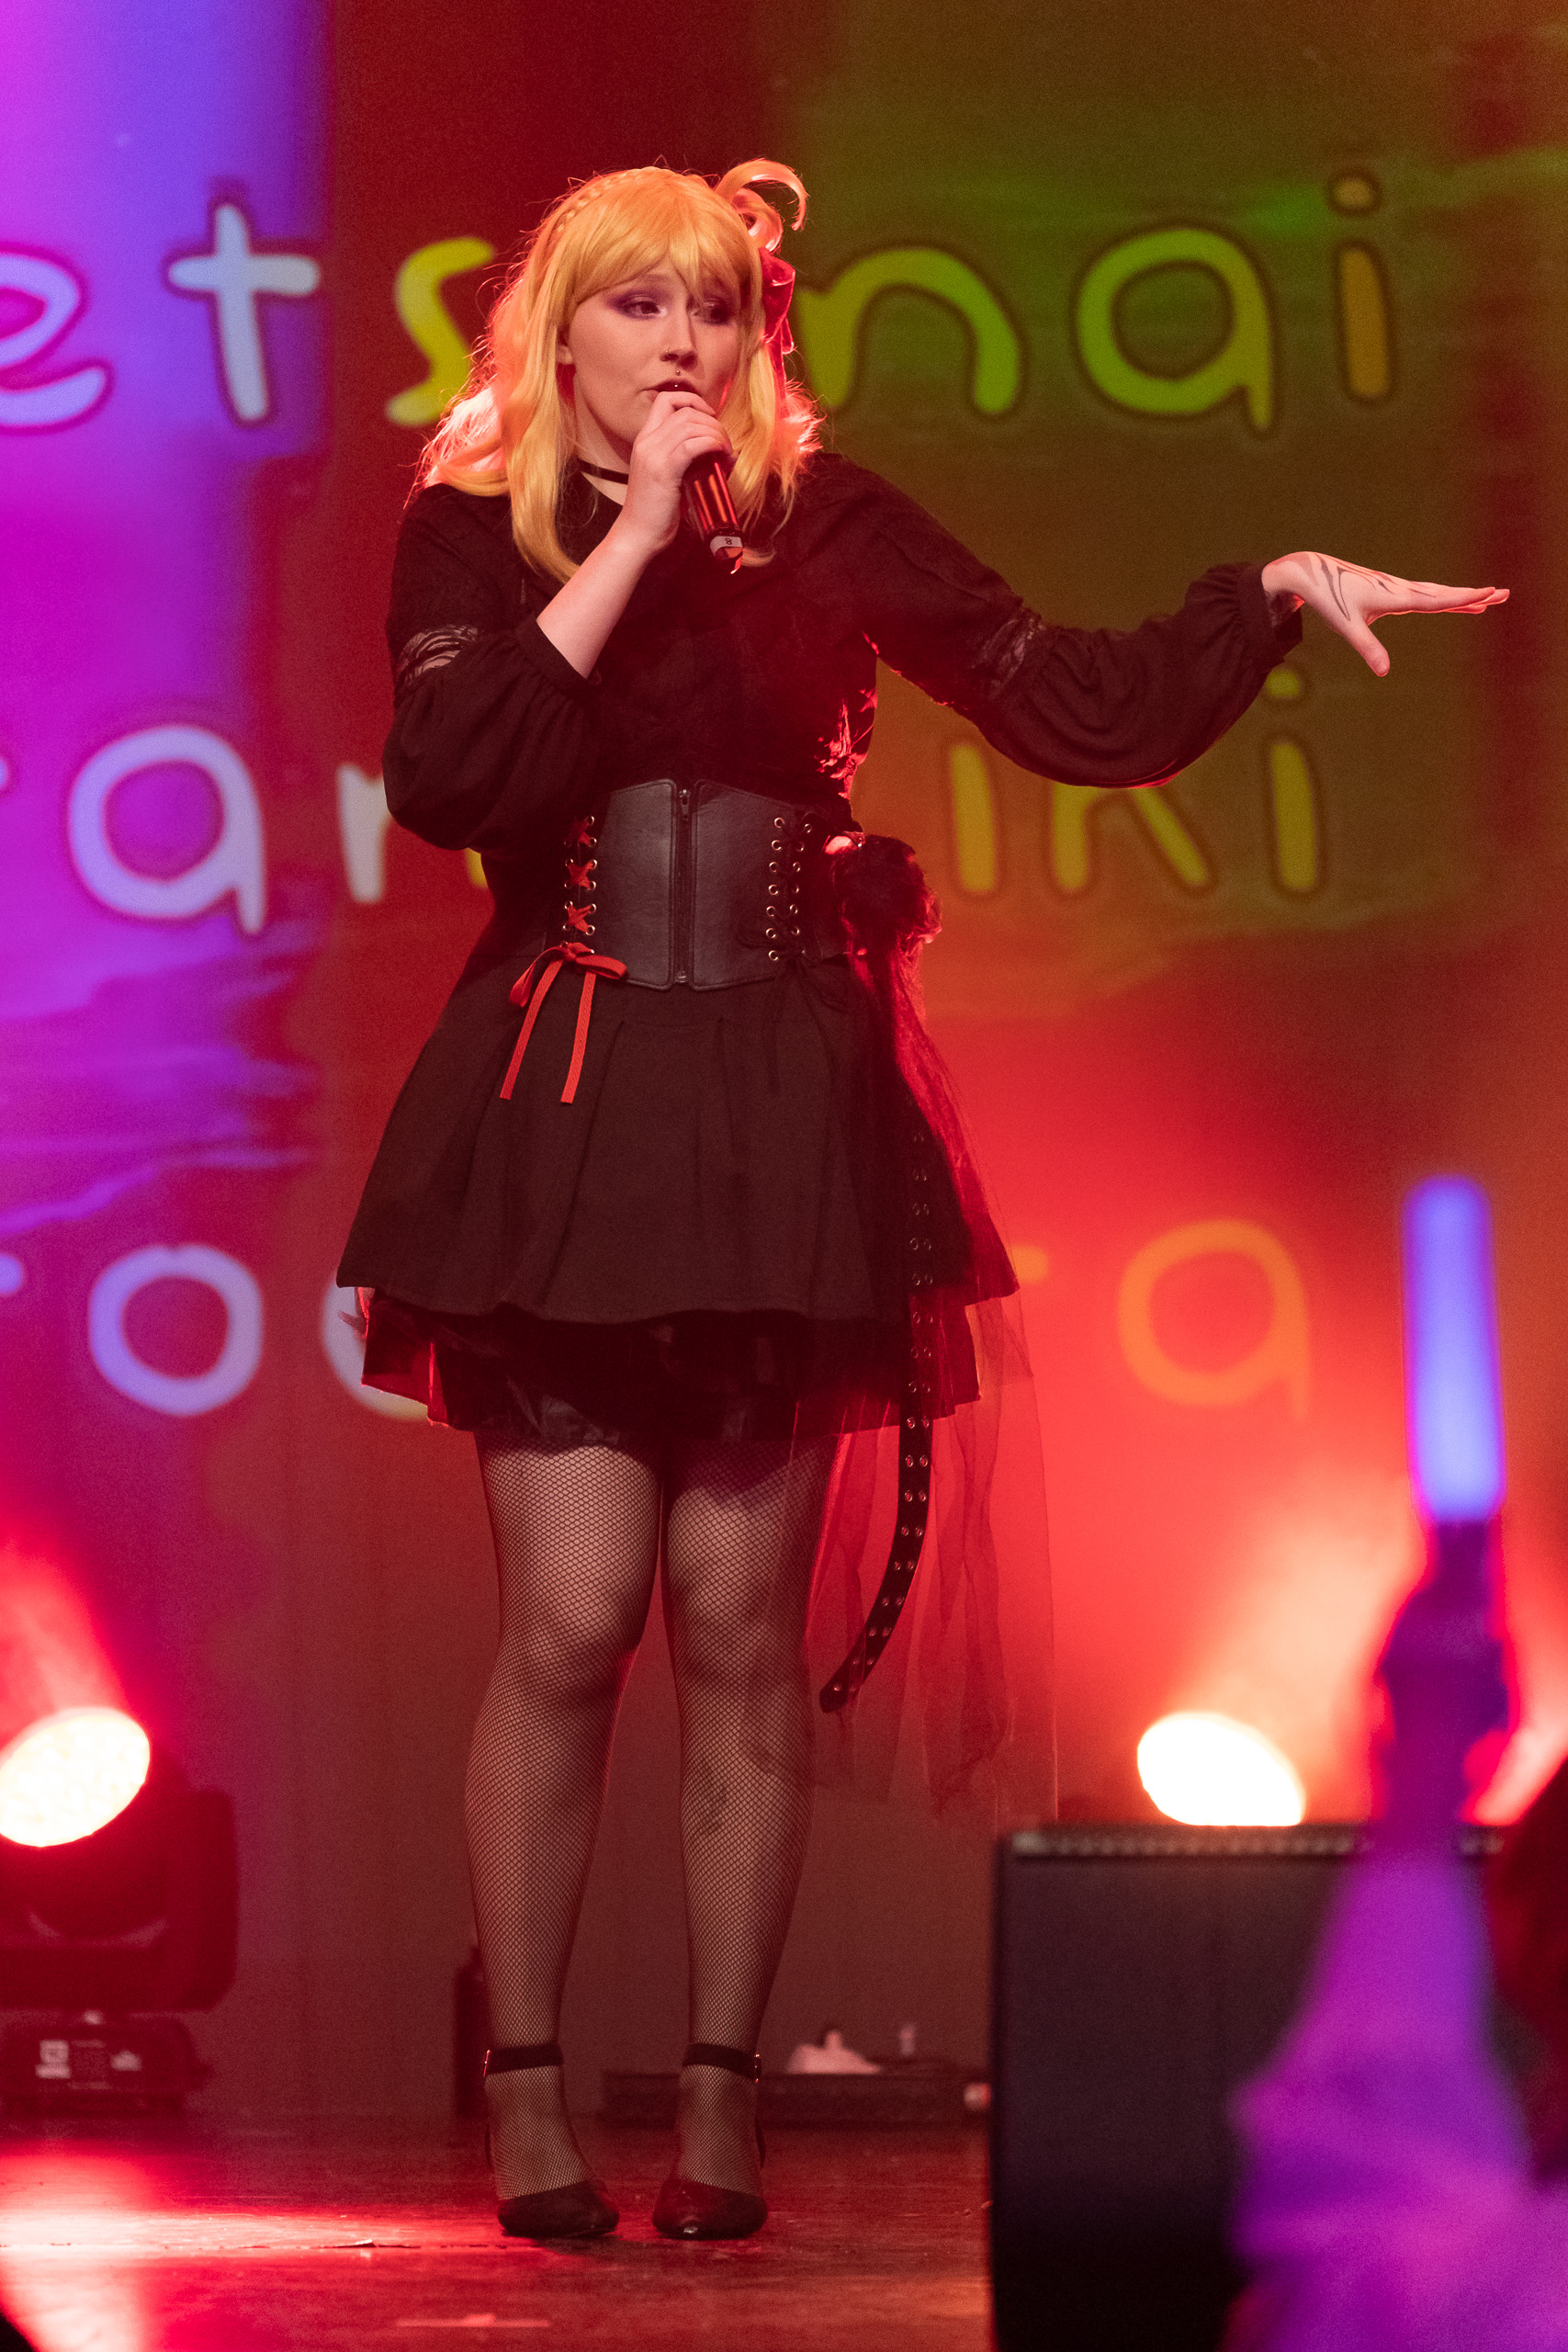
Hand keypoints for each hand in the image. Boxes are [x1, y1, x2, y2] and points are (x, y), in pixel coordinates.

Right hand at [615, 389, 732, 556]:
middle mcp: (646, 442)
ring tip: (726, 449)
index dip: (692, 401)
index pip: (665, 400)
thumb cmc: (656, 512)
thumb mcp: (671, 479)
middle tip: (724, 439)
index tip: (709, 416)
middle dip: (711, 420)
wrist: (637, 535)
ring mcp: (653, 455)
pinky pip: (693, 445)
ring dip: (715, 432)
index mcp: (644, 440)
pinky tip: (721, 454)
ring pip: (690, 424)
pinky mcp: (664, 471)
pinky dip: (712, 444)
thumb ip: (691, 462)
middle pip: (684, 410)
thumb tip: (728, 455)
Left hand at [1260, 551, 1507, 676]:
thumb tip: (1384, 672)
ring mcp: (1397, 589)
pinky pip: (1425, 595)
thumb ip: (1367, 648)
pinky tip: (1451, 600)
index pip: (1437, 600)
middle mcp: (1401, 590)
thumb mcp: (1347, 627)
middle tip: (1504, 594)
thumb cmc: (1330, 599)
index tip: (1489, 593)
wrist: (1314, 575)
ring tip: (1488, 600)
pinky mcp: (1391, 590)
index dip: (1464, 598)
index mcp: (1396, 597)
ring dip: (1463, 596)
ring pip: (1437, 593)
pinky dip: (1444, 597)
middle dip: (1474, 595)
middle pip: (1445, 593)